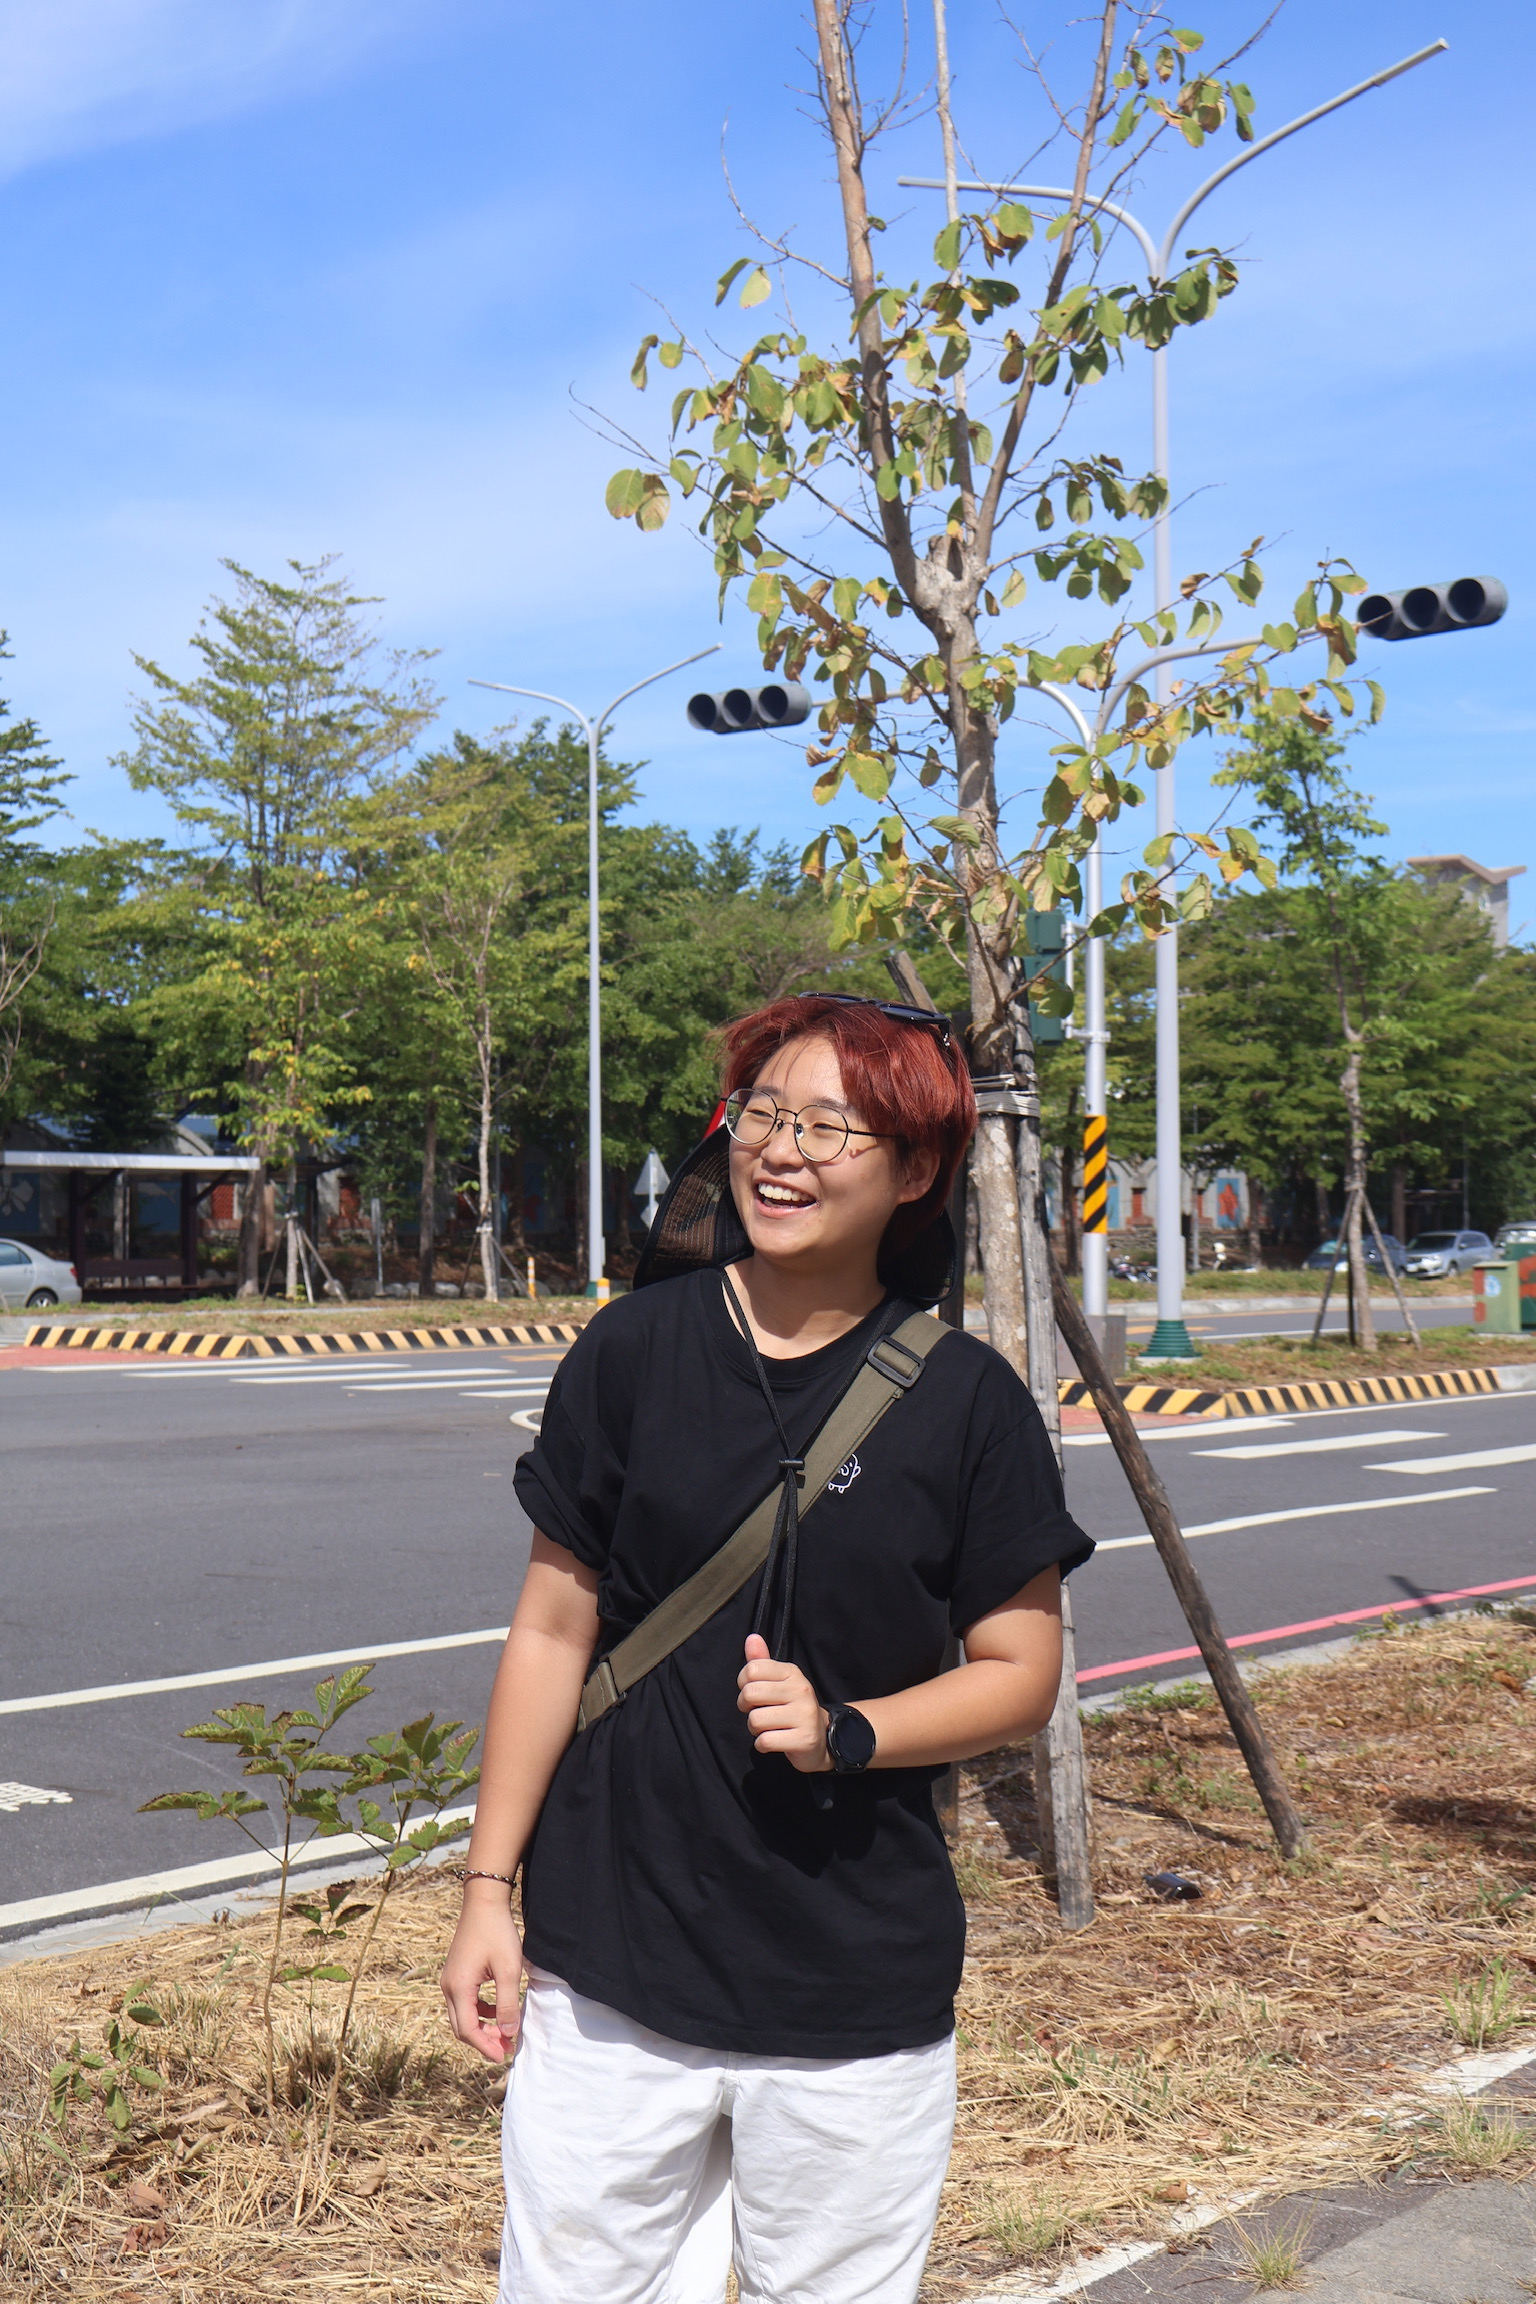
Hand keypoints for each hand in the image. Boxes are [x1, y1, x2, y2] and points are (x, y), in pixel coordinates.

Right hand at [440, 1880, 525, 2063]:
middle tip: (505, 2047)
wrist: (483, 1901)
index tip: (504, 2055)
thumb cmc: (497, 1932)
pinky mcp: (455, 1973)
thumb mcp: (509, 1969)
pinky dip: (479, 2013)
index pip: (468, 2030)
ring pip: (461, 2016)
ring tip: (504, 2032)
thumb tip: (508, 2033)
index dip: (486, 2046)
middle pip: (461, 2027)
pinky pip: (463, 2002)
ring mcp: (449, 1979)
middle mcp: (448, 1986)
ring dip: (481, 2028)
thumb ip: (508, 2004)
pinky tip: (496, 2011)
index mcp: (459, 1988)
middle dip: (483, 2041)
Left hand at [737, 1633, 829, 1772]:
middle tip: (757, 1712)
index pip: (752, 1670)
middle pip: (750, 1694)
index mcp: (792, 1672)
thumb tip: (752, 1638)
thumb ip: (762, 1661)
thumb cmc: (792, 1707)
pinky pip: (765, 1741)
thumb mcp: (779, 1681)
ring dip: (755, 1729)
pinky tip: (774, 1740)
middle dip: (746, 1707)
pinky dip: (762, 1744)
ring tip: (768, 1727)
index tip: (753, 1693)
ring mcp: (804, 1714)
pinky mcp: (803, 1739)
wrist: (822, 1738)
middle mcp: (801, 1690)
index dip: (743, 1684)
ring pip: (755, 1720)